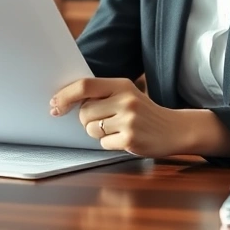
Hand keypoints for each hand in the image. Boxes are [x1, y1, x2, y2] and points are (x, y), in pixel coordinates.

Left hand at [50, 78, 192, 157]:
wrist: (175, 129)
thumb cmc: (144, 112)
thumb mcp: (126, 94)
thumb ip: (101, 94)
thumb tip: (65, 100)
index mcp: (121, 85)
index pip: (84, 86)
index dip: (65, 96)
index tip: (54, 104)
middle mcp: (125, 100)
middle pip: (84, 112)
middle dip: (86, 120)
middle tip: (103, 120)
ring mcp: (129, 121)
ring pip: (91, 129)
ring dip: (97, 132)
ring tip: (116, 129)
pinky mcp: (131, 139)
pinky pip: (103, 144)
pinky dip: (109, 144)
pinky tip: (124, 138)